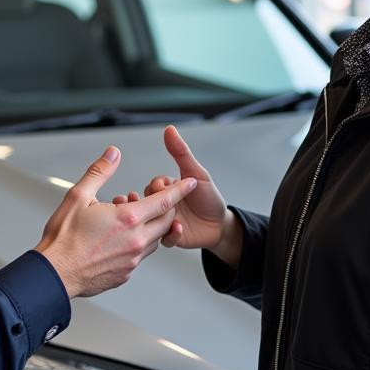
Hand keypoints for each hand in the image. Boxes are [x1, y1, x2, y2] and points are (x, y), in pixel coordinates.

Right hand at [35, 146, 196, 297]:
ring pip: (155, 240)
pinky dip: (139, 243)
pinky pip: (140, 255)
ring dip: (152, 226)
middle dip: (167, 208)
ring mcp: (132, 260)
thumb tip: (113, 154)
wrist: (54, 275)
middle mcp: (136, 241)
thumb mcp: (78, 196)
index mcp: (127, 219)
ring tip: (135, 216)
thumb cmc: (63, 238)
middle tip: (159, 198)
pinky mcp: (125, 273)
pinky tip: (122, 238)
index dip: (179, 190)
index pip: (163, 201)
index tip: (190, 182)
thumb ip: (100, 172)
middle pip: (165, 221)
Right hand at [113, 126, 234, 255]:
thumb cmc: (209, 198)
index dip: (156, 187)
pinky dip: (171, 234)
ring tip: (164, 217)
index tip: (161, 187)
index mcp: (166, 190)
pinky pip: (165, 239)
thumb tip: (170, 130)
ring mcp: (166, 223)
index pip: (153, 186)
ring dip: (154, 220)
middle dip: (148, 204)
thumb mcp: (196, 173)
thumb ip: (181, 153)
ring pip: (151, 223)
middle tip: (156, 203)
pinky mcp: (171, 238)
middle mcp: (163, 207)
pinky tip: (179, 227)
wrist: (221, 225)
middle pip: (148, 205)